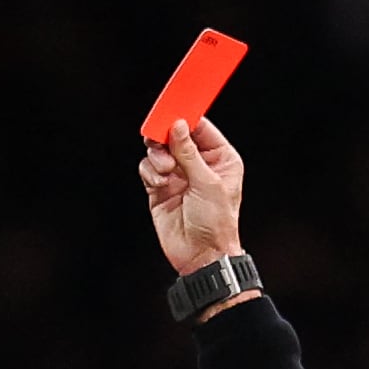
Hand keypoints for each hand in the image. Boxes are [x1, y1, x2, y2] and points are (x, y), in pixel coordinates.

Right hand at [138, 116, 244, 276]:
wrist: (200, 255)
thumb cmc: (215, 222)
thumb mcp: (207, 183)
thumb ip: (189, 153)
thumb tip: (178, 126)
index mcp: (220, 158)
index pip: (200, 129)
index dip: (186, 119)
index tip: (172, 113)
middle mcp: (198, 164)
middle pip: (176, 136)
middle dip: (166, 138)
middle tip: (159, 139)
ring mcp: (178, 176)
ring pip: (159, 151)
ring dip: (158, 158)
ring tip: (165, 172)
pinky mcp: (160, 189)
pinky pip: (149, 169)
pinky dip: (150, 173)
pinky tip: (159, 183)